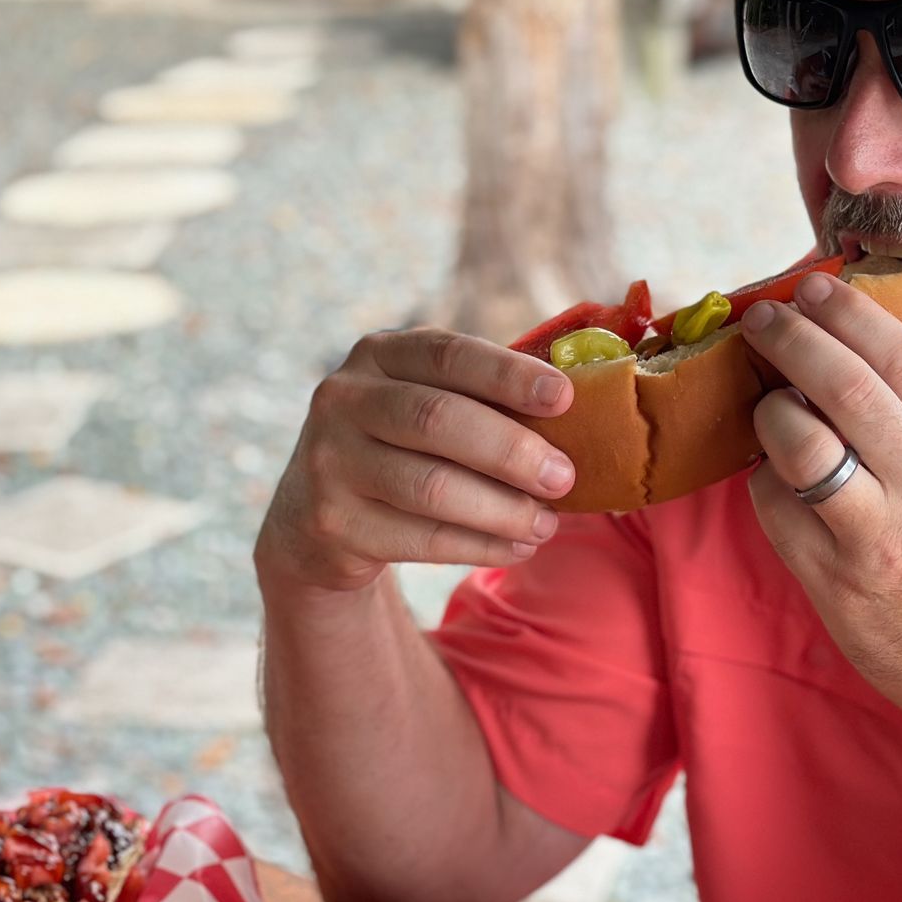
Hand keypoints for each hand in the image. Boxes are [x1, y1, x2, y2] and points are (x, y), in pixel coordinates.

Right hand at [256, 329, 576, 591]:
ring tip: (546, 524)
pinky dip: (479, 546)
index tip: (564, 397)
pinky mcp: (331, 521)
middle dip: (511, 450)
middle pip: (438, 419)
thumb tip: (587, 409)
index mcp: (378, 354)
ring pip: (431, 486)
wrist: (314, 516)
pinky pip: (421, 538)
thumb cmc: (401, 448)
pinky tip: (516, 547)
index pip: (448, 355)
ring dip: (502, 509)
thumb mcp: (426, 403)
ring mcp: (329, 460)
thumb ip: (484, 398)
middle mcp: (343, 398)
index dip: (508, 374)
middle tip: (565, 476)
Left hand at [739, 272, 901, 761]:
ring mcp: (881, 535)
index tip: (811, 289)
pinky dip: (764, 479)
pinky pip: (775, 506)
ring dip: (770, 411)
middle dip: (791, 339)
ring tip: (767, 403)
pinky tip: (774, 477)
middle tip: (761, 320)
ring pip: (800, 443)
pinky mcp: (836, 580)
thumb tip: (857, 348)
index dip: (847, 313)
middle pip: (844, 386)